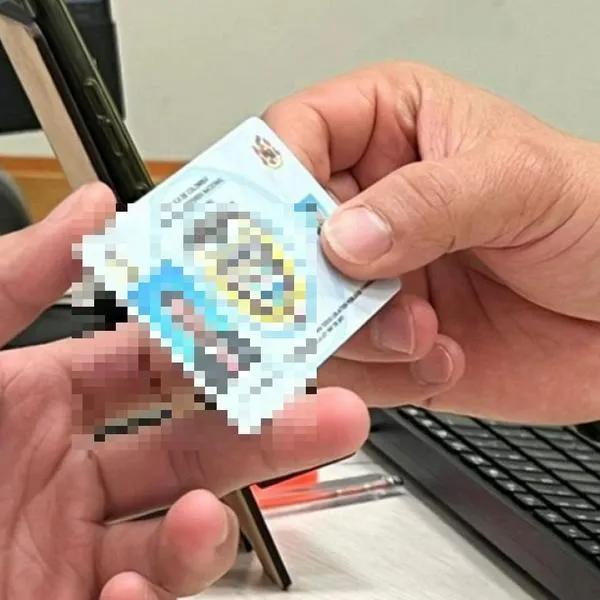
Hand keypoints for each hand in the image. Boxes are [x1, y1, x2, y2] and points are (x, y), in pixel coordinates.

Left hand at [0, 184, 368, 598]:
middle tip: (329, 409)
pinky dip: (146, 591)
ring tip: (217, 512)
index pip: (155, 362)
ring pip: (179, 534)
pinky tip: (128, 581)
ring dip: (214, 522)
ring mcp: (69, 552)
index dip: (214, 345)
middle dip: (264, 429)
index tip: (273, 329)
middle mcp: (64, 474)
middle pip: (192, 444)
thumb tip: (96, 204)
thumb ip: (15, 277)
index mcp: (39, 400)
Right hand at [265, 62, 599, 424]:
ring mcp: (372, 278)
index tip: (282, 228)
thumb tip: (344, 236)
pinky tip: (442, 354)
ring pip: (303, 311)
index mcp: (391, 130)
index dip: (273, 178)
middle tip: (342, 297)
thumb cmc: (599, 219)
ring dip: (358, 333)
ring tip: (423, 328)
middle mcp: (369, 205)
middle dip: (310, 277)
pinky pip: (345, 366)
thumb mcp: (522, 185)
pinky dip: (387, 374)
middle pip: (283, 235)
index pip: (295, 135)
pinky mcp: (383, 340)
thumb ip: (429, 202)